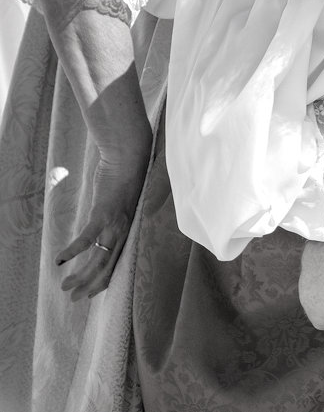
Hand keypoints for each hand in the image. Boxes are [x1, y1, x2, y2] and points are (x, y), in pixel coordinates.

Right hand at [56, 142, 149, 300]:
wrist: (130, 158)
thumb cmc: (125, 178)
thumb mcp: (121, 204)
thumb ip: (113, 218)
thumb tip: (102, 225)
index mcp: (127, 230)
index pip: (117, 263)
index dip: (104, 280)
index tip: (90, 293)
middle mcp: (123, 231)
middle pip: (108, 267)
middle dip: (90, 286)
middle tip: (74, 297)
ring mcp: (114, 224)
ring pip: (98, 259)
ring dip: (80, 276)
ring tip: (65, 286)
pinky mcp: (103, 214)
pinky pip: (87, 239)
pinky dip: (73, 252)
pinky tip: (60, 261)